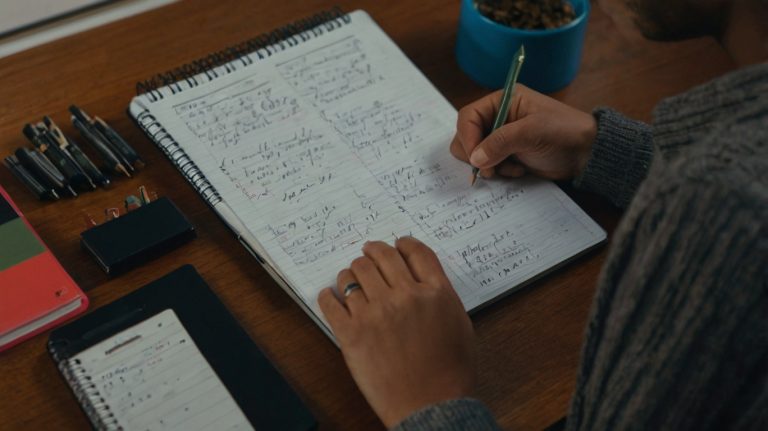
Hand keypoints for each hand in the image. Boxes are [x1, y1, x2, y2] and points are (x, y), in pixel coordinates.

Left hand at [318, 237, 475, 427]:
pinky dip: (329, 295)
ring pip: (353, 274)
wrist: (431, 406)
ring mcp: (376, 314)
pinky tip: (331, 295)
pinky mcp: (351, 333)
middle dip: (373, 250)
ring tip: (351, 277)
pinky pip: (331, 301)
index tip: (397, 244)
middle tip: (368, 252)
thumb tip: (423, 277)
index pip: (416, 251)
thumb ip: (442, 294)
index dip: (404, 244)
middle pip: (381, 256)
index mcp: (435, 292)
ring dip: (351, 271)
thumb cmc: (451, 372)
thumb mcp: (460, 323)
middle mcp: (404, 296)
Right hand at [450, 85, 596, 179]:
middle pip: (467, 136)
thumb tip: (475, 159)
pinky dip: (499, 172)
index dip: (468, 137)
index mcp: (502, 101)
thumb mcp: (531, 131)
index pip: (468, 117)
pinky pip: (489, 166)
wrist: (587, 152)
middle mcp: (498, 117)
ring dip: (489, 165)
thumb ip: (500, 142)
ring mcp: (502, 138)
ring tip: (510, 168)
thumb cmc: (564, 132)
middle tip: (490, 168)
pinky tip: (519, 171)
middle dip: (476, 154)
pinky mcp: (508, 155)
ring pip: (476, 154)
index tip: (476, 157)